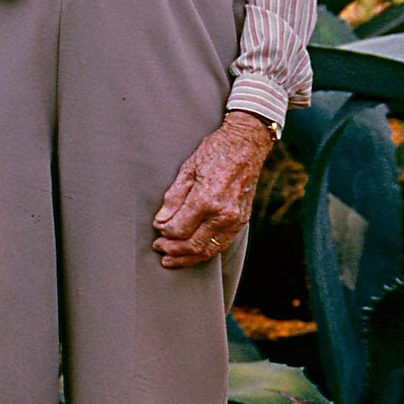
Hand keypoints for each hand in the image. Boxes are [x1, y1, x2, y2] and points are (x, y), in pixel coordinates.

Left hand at [153, 113, 272, 267]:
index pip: (179, 229)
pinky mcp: (241, 222)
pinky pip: (220, 245)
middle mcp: (223, 214)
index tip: (156, 228)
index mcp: (207, 200)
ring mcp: (235, 220)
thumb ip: (174, 198)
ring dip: (187, 258)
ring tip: (170, 259)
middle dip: (172, 250)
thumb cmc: (215, 151)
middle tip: (158, 248)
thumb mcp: (187, 168)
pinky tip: (191, 253)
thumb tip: (161, 221)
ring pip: (208, 250)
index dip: (164, 232)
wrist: (247, 144)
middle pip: (193, 245)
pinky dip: (204, 252)